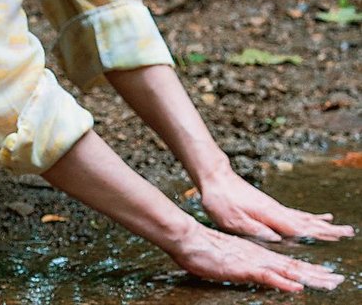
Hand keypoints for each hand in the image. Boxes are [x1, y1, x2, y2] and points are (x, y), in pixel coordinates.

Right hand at [169, 223, 344, 291]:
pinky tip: (295, 287)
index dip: (309, 271)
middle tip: (337, 281)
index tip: (327, 276)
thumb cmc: (203, 250)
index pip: (288, 265)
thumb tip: (259, 270)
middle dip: (317, 275)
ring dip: (308, 278)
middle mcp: (260, 257)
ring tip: (327, 283)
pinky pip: (266, 277)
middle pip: (293, 267)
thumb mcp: (229, 260)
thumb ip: (245, 265)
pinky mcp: (242, 267)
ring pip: (286, 271)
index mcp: (258, 256)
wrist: (187, 238)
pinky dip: (282, 282)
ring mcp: (252, 262)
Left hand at [200, 171, 355, 241]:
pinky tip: (317, 218)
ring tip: (339, 227)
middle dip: (326, 229)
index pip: (297, 227)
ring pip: (302, 217)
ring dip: (321, 224)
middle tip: (347, 232)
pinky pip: (294, 214)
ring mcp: (273, 207)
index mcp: (268, 215)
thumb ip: (254, 230)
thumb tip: (277, 239)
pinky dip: (308, 217)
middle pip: (306, 222)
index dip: (316, 234)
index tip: (335, 237)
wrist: (215, 177)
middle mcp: (275, 210)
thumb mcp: (231, 219)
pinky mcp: (268, 205)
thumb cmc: (220, 200)